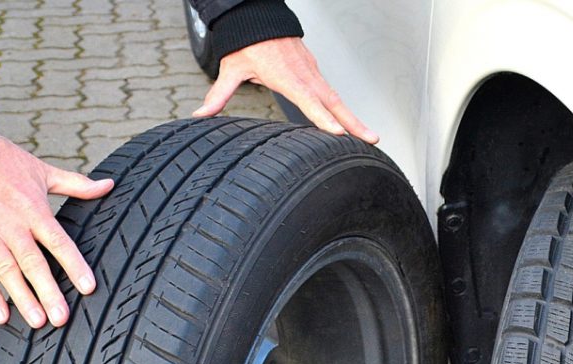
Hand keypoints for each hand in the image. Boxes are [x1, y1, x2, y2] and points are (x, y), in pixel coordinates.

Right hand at [0, 108, 114, 327]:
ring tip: (38, 323)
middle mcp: (11, 223)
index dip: (74, 265)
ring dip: (22, 298)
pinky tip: (2, 316)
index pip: (58, 241)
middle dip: (48, 292)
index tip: (88, 288)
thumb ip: (76, 184)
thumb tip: (109, 185)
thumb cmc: (2, 159)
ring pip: (6, 270)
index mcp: (33, 208)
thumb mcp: (41, 170)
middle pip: (32, 262)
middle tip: (62, 319)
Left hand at [193, 37, 377, 143]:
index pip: (309, 99)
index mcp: (287, 75)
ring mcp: (313, 72)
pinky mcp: (314, 71)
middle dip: (354, 122)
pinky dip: (343, 108)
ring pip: (336, 98)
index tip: (338, 133)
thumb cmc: (247, 41)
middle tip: (372, 139)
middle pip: (334, 102)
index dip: (323, 117)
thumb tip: (200, 115)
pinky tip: (351, 123)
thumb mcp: (231, 67)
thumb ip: (219, 94)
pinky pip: (332, 93)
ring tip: (370, 137)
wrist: (259, 15)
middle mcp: (305, 74)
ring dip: (354, 117)